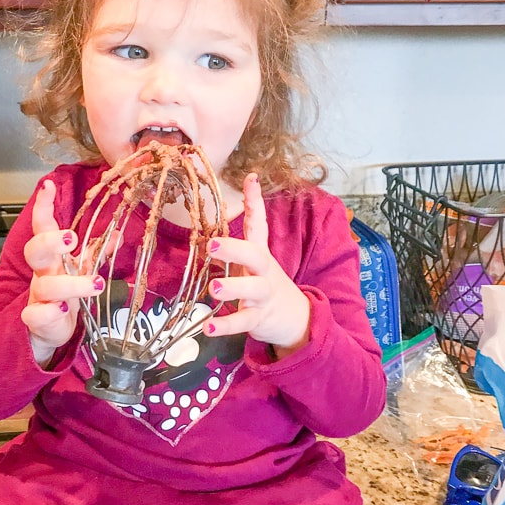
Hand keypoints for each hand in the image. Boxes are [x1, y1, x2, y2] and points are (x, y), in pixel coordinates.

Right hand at [21, 180, 104, 366]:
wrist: (48, 329)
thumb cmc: (64, 293)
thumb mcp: (81, 269)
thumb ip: (97, 252)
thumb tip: (118, 233)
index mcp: (53, 257)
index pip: (43, 227)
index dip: (43, 207)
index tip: (47, 186)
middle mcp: (43, 273)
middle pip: (35, 251)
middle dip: (50, 242)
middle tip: (70, 238)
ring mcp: (38, 296)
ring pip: (45, 285)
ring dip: (70, 283)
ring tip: (96, 284)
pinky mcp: (37, 319)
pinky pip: (36, 314)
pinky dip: (49, 312)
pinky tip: (64, 310)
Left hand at [204, 173, 309, 356]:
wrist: (296, 318)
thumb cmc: (265, 285)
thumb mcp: (254, 262)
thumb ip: (237, 244)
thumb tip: (214, 226)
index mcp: (260, 254)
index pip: (259, 223)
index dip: (255, 201)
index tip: (251, 178)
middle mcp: (263, 271)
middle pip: (255, 255)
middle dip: (234, 249)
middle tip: (212, 245)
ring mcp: (263, 295)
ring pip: (251, 289)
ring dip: (232, 288)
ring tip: (213, 289)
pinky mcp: (259, 318)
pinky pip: (243, 321)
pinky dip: (226, 325)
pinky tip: (208, 327)